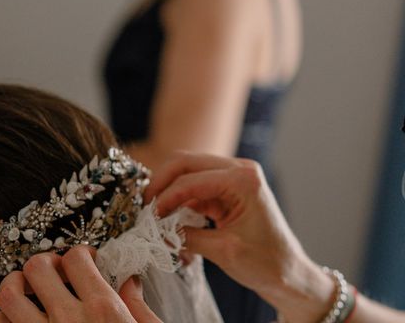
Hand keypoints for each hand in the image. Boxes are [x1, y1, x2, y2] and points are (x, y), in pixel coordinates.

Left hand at [0, 245, 161, 322]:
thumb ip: (140, 307)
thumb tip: (129, 281)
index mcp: (103, 310)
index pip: (76, 258)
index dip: (80, 254)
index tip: (85, 262)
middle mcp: (68, 321)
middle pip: (37, 266)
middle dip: (46, 263)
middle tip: (56, 272)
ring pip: (9, 294)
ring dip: (18, 288)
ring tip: (31, 293)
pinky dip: (6, 319)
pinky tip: (23, 321)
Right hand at [145, 154, 334, 322]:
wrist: (290, 274)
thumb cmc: (267, 263)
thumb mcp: (223, 251)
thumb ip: (186, 236)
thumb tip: (156, 231)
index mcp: (244, 179)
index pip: (191, 179)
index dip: (165, 197)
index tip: (150, 217)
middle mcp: (239, 169)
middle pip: (186, 162)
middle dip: (161, 182)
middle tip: (145, 205)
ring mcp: (233, 176)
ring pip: (187, 170)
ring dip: (169, 189)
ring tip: (154, 212)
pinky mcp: (227, 188)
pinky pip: (194, 185)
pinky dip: (179, 198)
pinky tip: (169, 215)